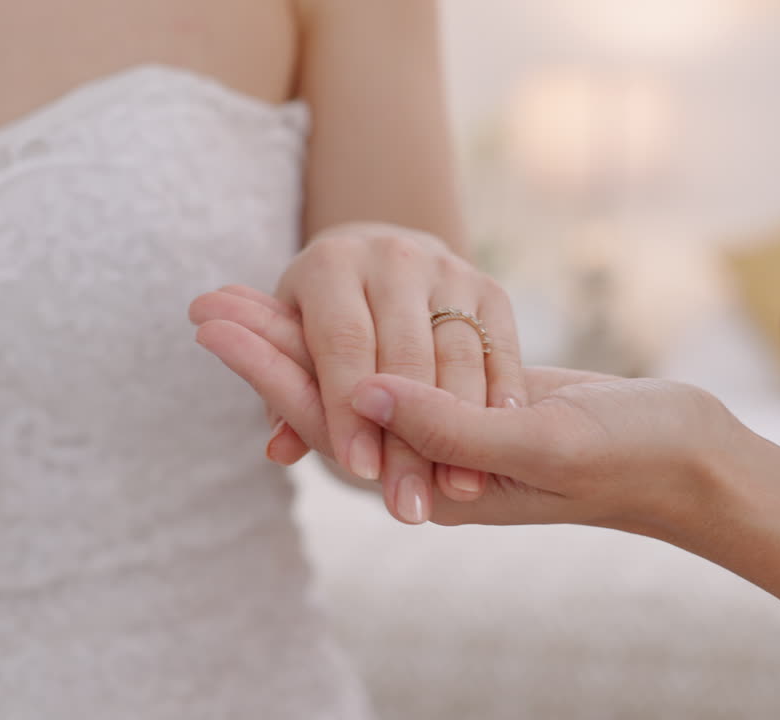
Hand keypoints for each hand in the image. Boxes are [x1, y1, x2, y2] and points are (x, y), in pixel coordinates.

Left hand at [189, 222, 526, 522]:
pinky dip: (500, 397)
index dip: (349, 408)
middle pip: (402, 358)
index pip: (341, 345)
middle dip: (407, 439)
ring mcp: (446, 268)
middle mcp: (391, 256)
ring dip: (462, 427)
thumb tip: (279, 450)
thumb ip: (292, 396)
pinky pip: (500, 348)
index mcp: (329, 264)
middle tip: (407, 506)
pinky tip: (498, 447)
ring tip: (459, 494)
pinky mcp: (488, 286)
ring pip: (457, 353)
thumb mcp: (297, 342)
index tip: (359, 471)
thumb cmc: (327, 319)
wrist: (387, 258)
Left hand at [193, 313, 736, 531]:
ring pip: (366, 378)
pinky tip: (337, 311)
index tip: (213, 321)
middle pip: (336, 397)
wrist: (690, 456)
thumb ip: (448, 424)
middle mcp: (436, 454)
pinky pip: (406, 364)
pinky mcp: (482, 395)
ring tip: (249, 301)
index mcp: (439, 473)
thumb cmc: (628, 459)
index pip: (336, 417)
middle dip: (271, 350)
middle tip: (204, 304)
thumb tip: (361, 393)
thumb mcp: (541, 444)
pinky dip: (365, 335)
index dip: (272, 368)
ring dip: (310, 338)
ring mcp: (458, 424)